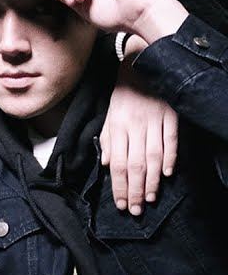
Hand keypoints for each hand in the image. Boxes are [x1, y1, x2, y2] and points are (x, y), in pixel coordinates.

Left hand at [100, 62, 177, 214]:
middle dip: (133, 190)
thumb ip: (108, 139)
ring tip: (150, 199)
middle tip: (135, 210)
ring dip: (151, 180)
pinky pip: (171, 140)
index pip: (115, 162)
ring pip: (152, 156)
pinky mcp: (171, 116)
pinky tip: (169, 174)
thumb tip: (104, 164)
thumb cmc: (125, 93)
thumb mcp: (110, 114)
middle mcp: (133, 125)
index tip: (120, 203)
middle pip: (133, 164)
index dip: (118, 185)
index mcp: (116, 126)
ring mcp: (153, 121)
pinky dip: (171, 157)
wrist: (142, 64)